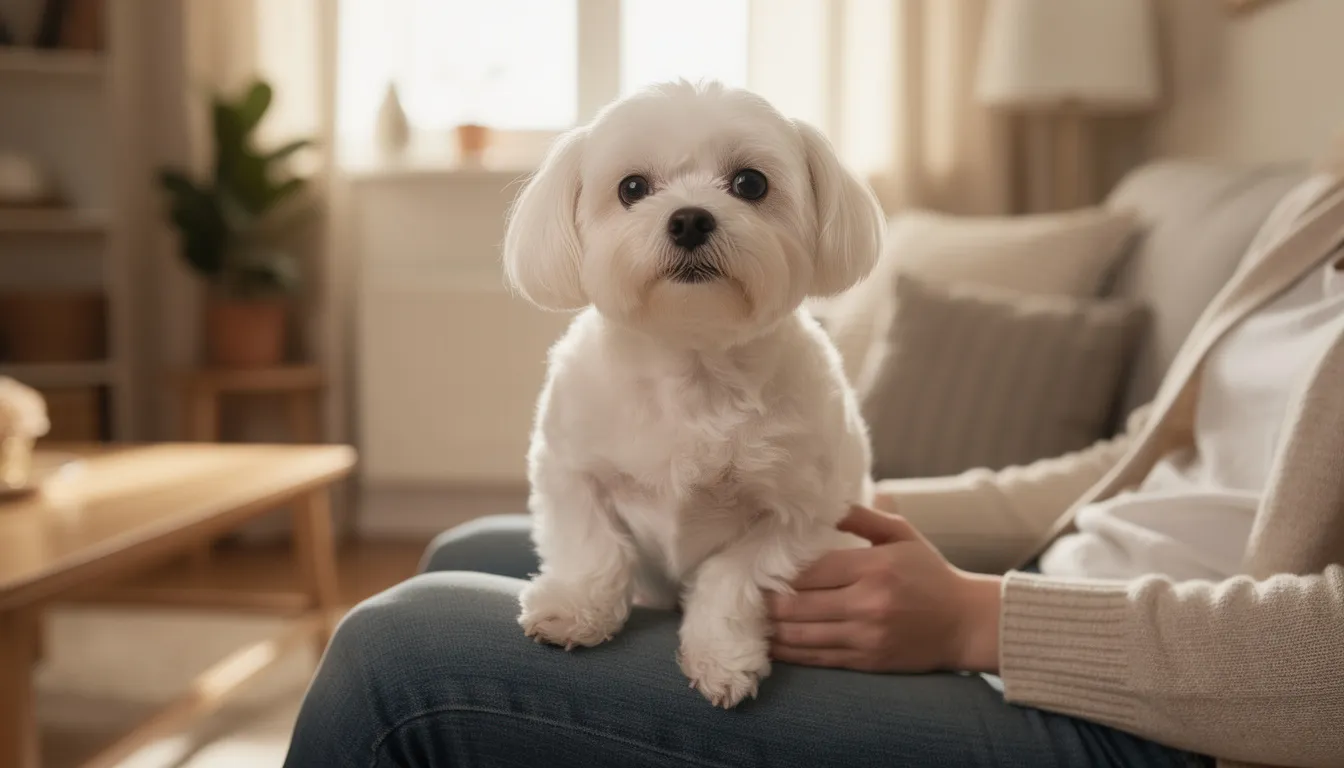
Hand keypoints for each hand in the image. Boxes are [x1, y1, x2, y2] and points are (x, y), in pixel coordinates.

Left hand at [767, 505, 1000, 673]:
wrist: (967, 624)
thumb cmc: (931, 574)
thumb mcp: (903, 535)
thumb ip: (862, 516)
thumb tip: (825, 503)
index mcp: (874, 568)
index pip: (810, 570)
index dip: (777, 571)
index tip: (754, 567)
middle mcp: (867, 604)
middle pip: (797, 605)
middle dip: (765, 601)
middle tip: (742, 594)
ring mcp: (865, 637)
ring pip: (801, 636)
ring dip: (770, 629)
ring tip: (749, 619)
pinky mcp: (866, 661)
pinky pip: (816, 659)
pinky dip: (788, 653)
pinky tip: (770, 645)